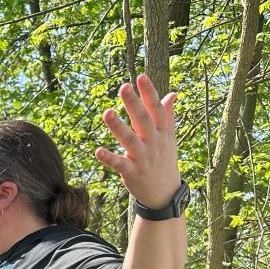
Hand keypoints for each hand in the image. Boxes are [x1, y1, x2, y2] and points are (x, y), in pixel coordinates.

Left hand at [96, 73, 180, 208]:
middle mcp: (153, 142)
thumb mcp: (169, 137)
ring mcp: (143, 157)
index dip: (149, 92)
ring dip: (118, 127)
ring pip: (130, 140)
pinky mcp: (132, 172)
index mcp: (162, 131)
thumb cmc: (164, 159)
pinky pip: (119, 164)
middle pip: (143, 120)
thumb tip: (172, 94)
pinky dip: (109, 158)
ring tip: (106, 113)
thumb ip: (168, 114)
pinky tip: (97, 151)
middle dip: (134, 103)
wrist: (165, 192)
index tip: (140, 76)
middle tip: (123, 87)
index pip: (156, 108)